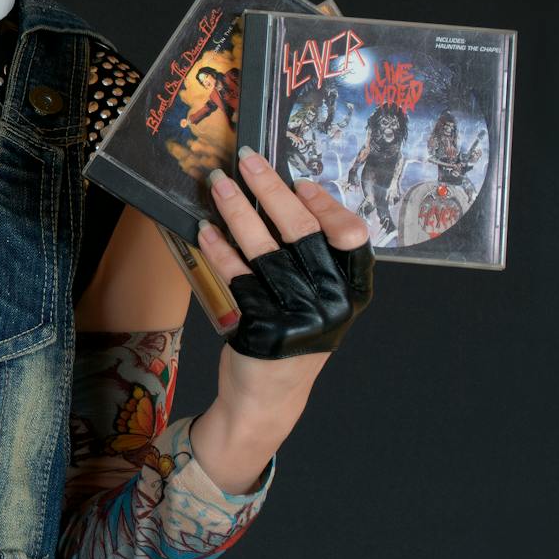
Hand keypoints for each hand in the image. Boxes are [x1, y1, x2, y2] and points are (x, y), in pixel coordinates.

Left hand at [189, 147, 372, 490]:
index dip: (326, 205)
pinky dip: (220, 249)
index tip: (299, 180)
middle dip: (272, 190)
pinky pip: (238, 278)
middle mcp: (333, 305)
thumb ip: (311, 256)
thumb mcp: (316, 298)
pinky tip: (205, 229)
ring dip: (238, 210)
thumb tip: (290, 192)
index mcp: (352, 292)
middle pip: (303, 233)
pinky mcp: (265, 332)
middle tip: (247, 160)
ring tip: (218, 183)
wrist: (268, 397)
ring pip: (266, 251)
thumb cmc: (290, 333)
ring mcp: (300, 320)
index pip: (351, 237)